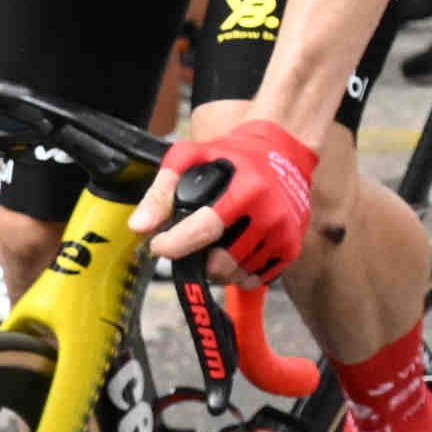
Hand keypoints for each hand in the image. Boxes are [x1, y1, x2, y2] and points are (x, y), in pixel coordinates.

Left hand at [135, 108, 324, 282]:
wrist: (281, 153)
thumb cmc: (231, 156)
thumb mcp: (189, 158)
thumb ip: (161, 191)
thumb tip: (139, 226)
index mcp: (247, 188)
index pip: (206, 229)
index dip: (176, 244)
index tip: (159, 245)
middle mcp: (270, 213)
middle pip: (222, 262)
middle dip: (197, 260)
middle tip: (189, 244)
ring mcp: (284, 233)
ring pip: (238, 275)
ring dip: (217, 269)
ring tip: (212, 246)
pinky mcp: (292, 248)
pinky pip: (257, 278)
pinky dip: (239, 273)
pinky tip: (232, 253)